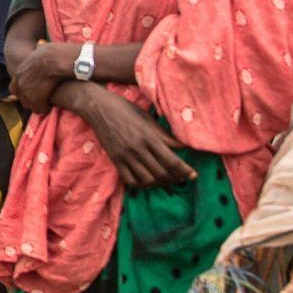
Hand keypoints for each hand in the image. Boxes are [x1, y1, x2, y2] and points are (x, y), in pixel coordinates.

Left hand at [11, 41, 74, 115]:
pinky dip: (44, 108)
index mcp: (19, 72)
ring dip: (37, 106)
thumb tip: (40, 45)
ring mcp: (27, 91)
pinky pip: (39, 108)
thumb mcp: (38, 50)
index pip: (14, 88)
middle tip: (40, 101)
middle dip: (29, 100)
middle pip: (21, 98)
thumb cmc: (51, 52)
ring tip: (46, 105)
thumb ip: (36, 53)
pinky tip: (50, 106)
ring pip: (29, 105)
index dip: (22, 91)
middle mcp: (20, 82)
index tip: (30, 93)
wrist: (54, 59)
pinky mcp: (36, 98)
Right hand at [64, 86, 193, 189]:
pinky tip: (148, 181)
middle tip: (181, 178)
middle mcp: (138, 149)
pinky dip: (141, 184)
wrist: (99, 107)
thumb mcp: (148, 119)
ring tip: (166, 180)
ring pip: (147, 179)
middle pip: (161, 173)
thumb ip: (165, 135)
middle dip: (174, 178)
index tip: (193, 175)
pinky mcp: (115, 160)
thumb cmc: (126, 109)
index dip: (184, 170)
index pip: (171, 160)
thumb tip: (182, 146)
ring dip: (159, 183)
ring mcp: (125, 156)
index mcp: (149, 136)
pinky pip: (130, 180)